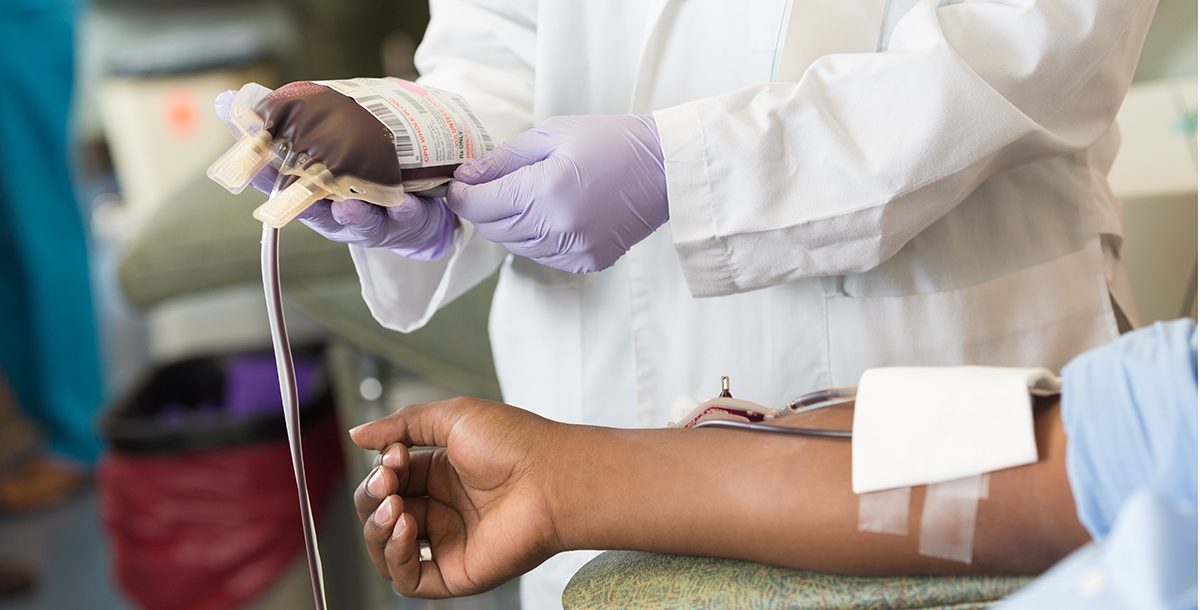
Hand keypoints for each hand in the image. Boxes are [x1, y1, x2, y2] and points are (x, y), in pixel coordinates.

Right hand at [213, 89, 455, 259]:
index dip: (266, 179)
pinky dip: (404, 211)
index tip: (251, 166)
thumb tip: (226, 99)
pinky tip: (403, 203)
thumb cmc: (355, 174)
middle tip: (302, 195)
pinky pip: (406, 217)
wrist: (413, 207)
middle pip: (321, 213)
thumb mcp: (321, 148)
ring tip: (351, 204)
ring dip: (355, 215)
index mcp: (315, 197)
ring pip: (363, 222)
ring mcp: (374, 220)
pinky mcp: (406, 220)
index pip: (283, 187)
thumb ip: (280, 127)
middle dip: (310, 205)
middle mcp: (339, 215)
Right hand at [348, 398, 567, 597]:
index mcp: (440, 474)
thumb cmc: (515, 443)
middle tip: (389, 480)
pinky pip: (408, 579)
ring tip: (395, 506)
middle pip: (380, 513)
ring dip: (376, 527)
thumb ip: (401, 423)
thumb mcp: (453, 417)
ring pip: (385, 549)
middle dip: (372, 496)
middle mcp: (442, 510)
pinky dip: (394, 557)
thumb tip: (357, 434)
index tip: (394, 454)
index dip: (381, 470)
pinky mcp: (456, 572)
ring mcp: (448, 543)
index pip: (389, 480)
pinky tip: (404, 529)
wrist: (553, 477)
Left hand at [446, 114, 668, 272]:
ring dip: (509, 224)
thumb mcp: (550, 135)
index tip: (460, 183)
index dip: (461, 195)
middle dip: (483, 208)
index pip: (478, 206)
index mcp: (544, 192)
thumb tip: (465, 177)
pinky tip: (552, 214)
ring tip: (527, 197)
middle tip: (490, 186)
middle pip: (492, 230)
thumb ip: (503, 159)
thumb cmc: (609, 141)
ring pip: (514, 246)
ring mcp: (572, 251)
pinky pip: (541, 255)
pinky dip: (535, 237)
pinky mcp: (586, 262)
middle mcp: (556, 229)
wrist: (664, 167)